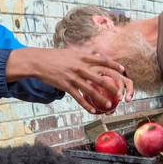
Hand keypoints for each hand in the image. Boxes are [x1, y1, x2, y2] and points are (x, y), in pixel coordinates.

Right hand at [9, 46, 133, 111]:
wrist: (39, 61)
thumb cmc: (55, 57)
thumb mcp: (71, 52)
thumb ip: (84, 54)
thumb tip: (95, 54)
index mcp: (82, 57)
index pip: (102, 60)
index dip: (114, 65)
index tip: (123, 70)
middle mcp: (79, 67)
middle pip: (100, 78)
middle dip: (111, 86)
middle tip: (120, 93)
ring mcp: (73, 77)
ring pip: (90, 90)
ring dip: (101, 99)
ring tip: (109, 106)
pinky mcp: (65, 86)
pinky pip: (78, 97)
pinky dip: (86, 105)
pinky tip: (93, 111)